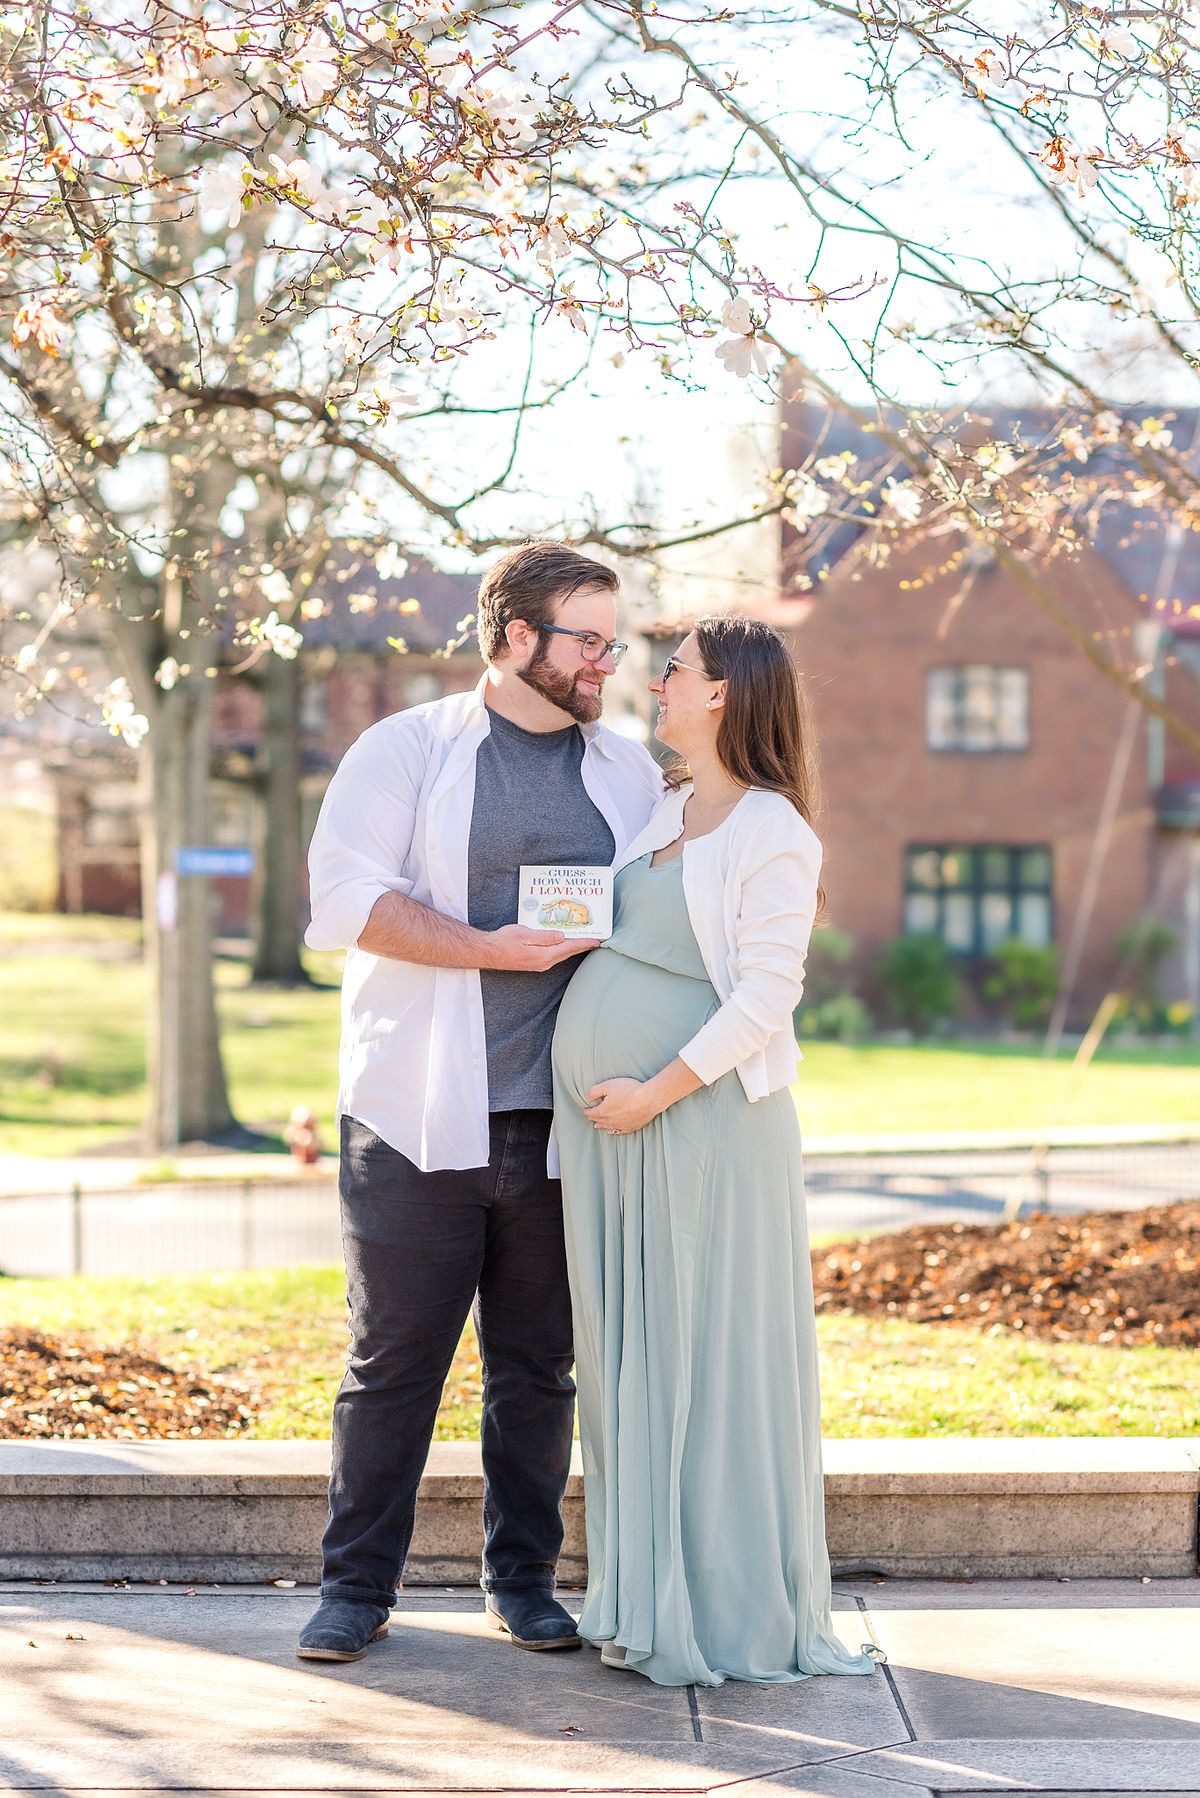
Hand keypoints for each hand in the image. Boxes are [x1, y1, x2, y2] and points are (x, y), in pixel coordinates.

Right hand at [484, 925, 599, 971]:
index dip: (584, 943)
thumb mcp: (524, 934)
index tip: (597, 940)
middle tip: (595, 939)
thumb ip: (545, 937)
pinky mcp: (535, 963)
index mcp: (544, 955)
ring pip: (562, 954)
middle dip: (582, 945)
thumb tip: (561, 936)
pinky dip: (562, 948)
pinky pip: (554, 955)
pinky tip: (563, 942)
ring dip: (572, 947)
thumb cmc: (503, 942)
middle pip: (568, 952)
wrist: (488, 952)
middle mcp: (544, 962)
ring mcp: (540, 964)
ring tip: (582, 939)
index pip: (569, 947)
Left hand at [582, 1077, 659, 1135]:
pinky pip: (619, 1132)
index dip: (587, 1111)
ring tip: (597, 1126)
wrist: (649, 1099)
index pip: (591, 1113)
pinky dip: (614, 1131)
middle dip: (593, 1118)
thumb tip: (588, 1098)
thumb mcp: (608, 1085)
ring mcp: (621, 1126)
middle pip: (598, 1121)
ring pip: (608, 1128)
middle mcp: (610, 1121)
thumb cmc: (629, 1090)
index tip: (585, 1109)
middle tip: (590, 1116)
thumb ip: (594, 1091)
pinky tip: (613, 1131)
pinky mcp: (632, 1127)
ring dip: (602, 1126)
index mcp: (603, 1111)